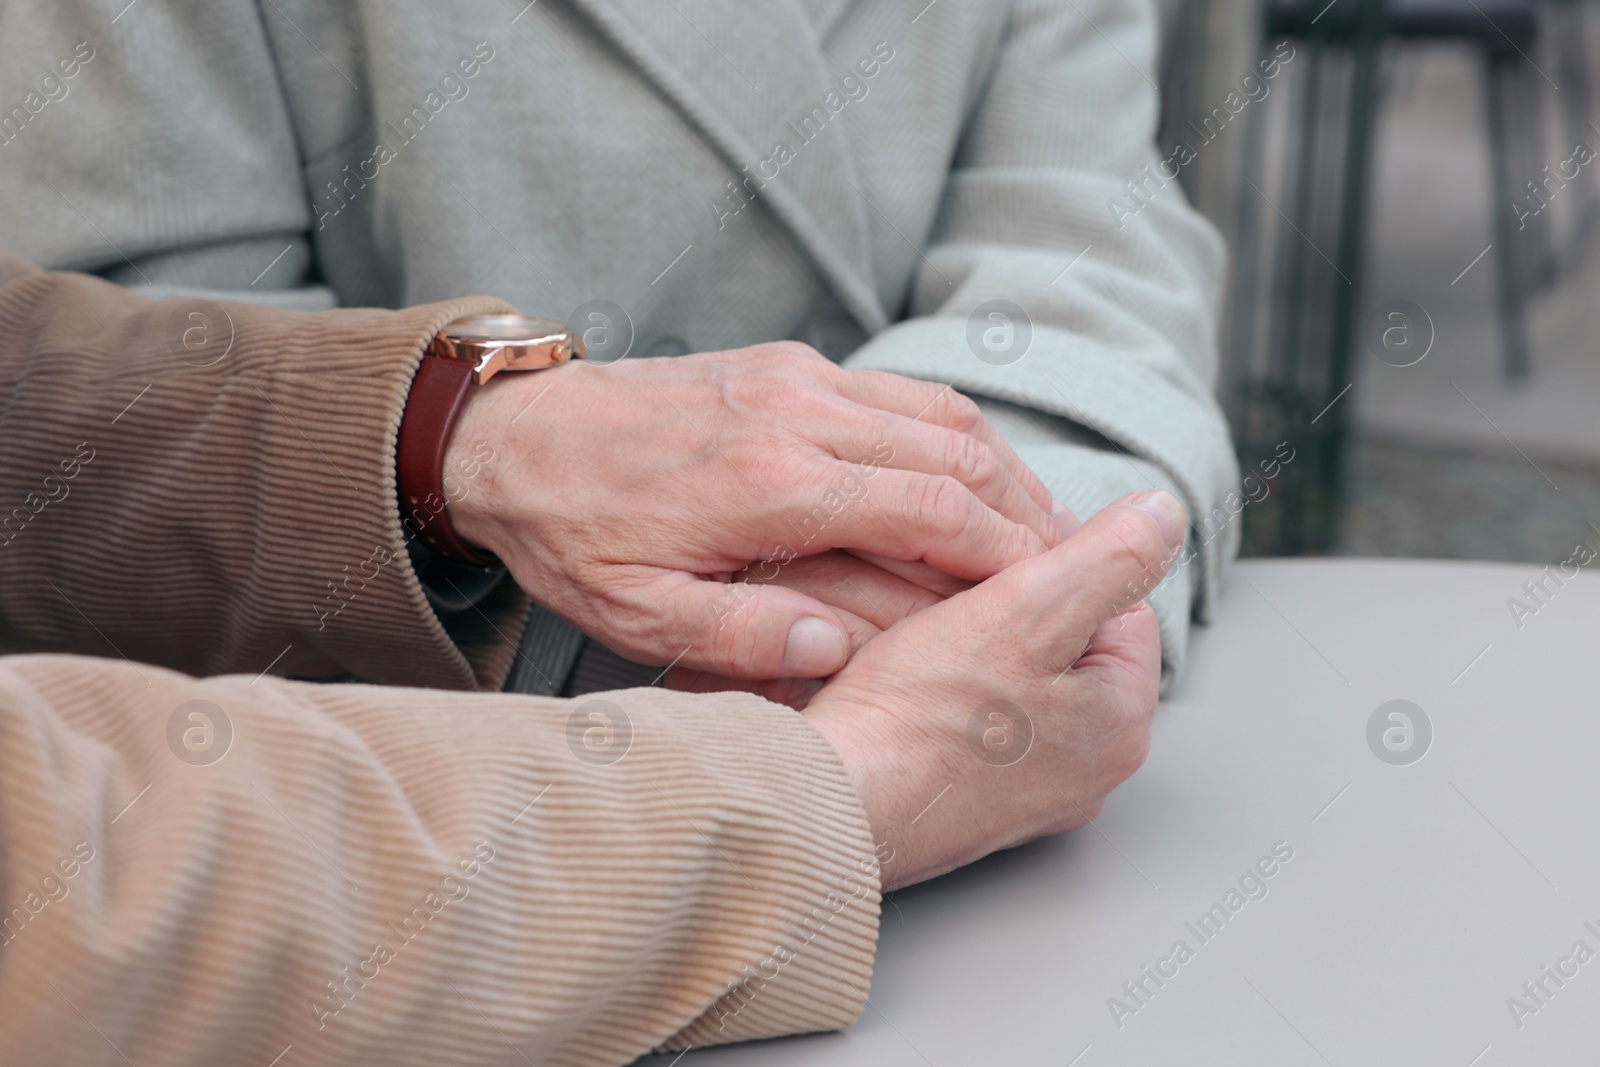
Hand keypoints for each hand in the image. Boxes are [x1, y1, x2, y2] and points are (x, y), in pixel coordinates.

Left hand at [446, 341, 1061, 679]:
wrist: (513, 437)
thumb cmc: (572, 533)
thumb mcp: (634, 613)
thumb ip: (741, 638)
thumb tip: (839, 651)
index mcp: (770, 485)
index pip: (930, 508)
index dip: (1006, 550)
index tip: (1053, 586)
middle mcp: (797, 414)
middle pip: (957, 450)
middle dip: (1026, 508)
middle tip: (1070, 559)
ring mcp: (794, 376)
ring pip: (938, 410)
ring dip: (1001, 464)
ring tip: (1040, 522)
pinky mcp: (785, 363)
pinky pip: (897, 390)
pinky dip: (953, 430)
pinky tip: (973, 470)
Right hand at [804, 489, 1185, 890]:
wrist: (827, 805)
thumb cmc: (916, 718)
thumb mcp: (1027, 608)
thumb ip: (1108, 555)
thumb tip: (1165, 514)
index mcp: (1120, 725)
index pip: (1119, 604)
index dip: (1056, 565)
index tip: (997, 566)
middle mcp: (1086, 774)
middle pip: (1068, 645)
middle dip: (1016, 610)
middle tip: (953, 605)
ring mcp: (1026, 798)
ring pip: (1018, 683)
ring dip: (977, 649)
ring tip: (922, 644)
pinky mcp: (968, 807)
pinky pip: (974, 726)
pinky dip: (946, 698)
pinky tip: (907, 690)